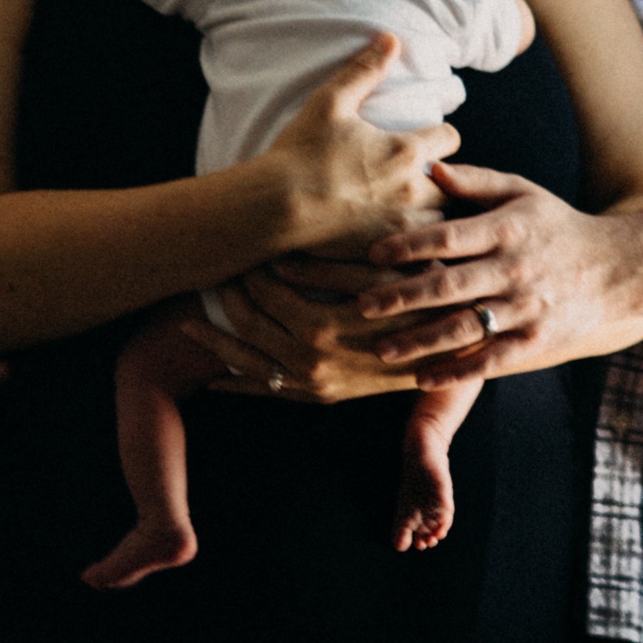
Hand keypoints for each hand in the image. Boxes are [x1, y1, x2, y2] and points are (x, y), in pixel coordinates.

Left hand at [182, 262, 420, 404]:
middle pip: (248, 321)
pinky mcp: (320, 397)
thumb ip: (332, 263)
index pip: (266, 289)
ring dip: (214, 339)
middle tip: (216, 270)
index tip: (243, 245)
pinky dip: (235, 384)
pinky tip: (213, 377)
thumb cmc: (423, 303)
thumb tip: (281, 254)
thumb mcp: (383, 275)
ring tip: (188, 319)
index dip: (250, 263)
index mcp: (321, 328)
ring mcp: (313, 384)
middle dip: (227, 293)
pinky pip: (267, 392)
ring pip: (246, 360)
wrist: (454, 355)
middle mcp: (311, 362)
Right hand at [264, 35, 458, 247]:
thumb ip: (364, 69)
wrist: (273, 207)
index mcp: (406, 152)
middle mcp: (413, 191)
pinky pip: (419, 255)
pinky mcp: (386, 253)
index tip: (426, 139)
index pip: (450, 139)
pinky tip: (398, 238)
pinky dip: (414, 244)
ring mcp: (401, 227)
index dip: (439, 137)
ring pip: (440, 221)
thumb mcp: (330, 101)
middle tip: (418, 177)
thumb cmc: (299, 152)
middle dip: (441, 179)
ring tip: (408, 208)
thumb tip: (392, 38)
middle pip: (454, 185)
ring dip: (431, 213)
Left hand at [357, 162, 642, 381]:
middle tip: (361, 305)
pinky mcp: (537, 340)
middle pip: (449, 285)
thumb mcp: (522, 191)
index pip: (448, 236)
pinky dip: (456, 371)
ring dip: (419, 340)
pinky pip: (491, 360)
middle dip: (401, 297)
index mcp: (508, 228)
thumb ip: (474, 180)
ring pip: (465, 327)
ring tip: (382, 348)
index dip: (408, 245)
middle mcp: (516, 268)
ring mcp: (527, 308)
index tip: (372, 254)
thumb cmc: (556, 225)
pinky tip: (421, 377)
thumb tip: (428, 168)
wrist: (616, 267)